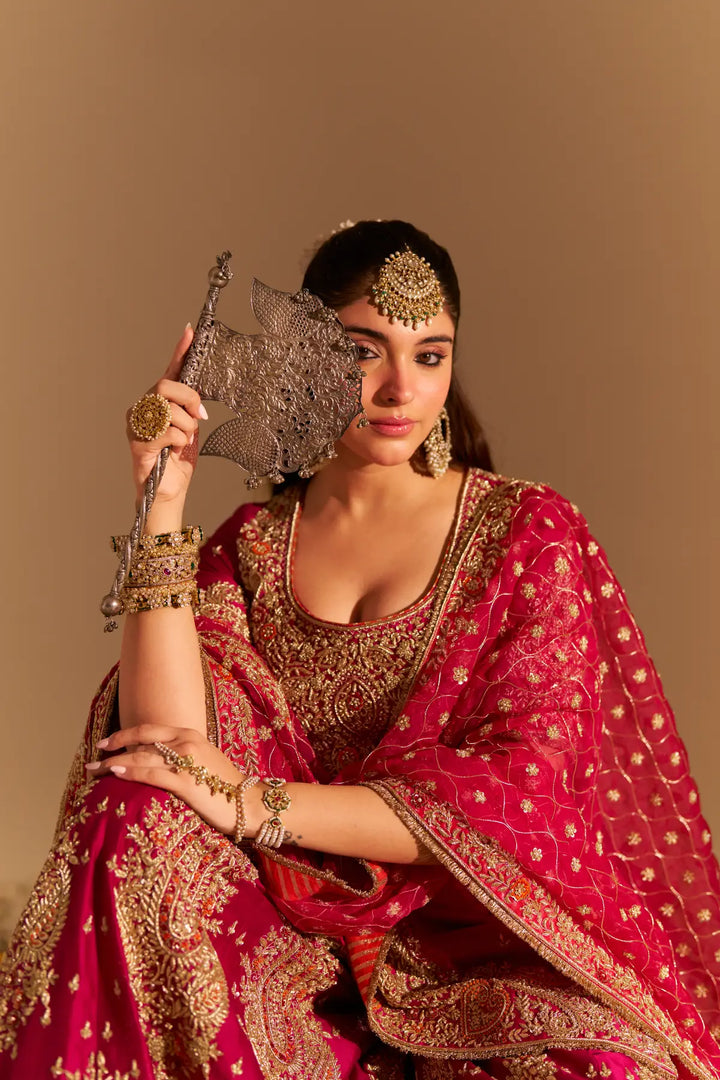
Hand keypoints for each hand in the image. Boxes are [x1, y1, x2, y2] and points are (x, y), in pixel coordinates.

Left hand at [85, 723, 243, 835]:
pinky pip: (152, 775)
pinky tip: (117, 774)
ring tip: (96, 771)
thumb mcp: (204, 760)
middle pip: (141, 741)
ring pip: (142, 758)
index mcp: (190, 735)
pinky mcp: (187, 783)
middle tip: (94, 756)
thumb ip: (182, 755)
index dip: (125, 734)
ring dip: (115, 764)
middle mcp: (187, 743)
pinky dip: (132, 773)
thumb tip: (156, 760)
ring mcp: (187, 762)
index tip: (106, 743)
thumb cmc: (226, 785)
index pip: (150, 729)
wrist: (249, 803)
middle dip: (114, 747)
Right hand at [127, 325, 207, 509]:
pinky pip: (167, 432)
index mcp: (158, 402)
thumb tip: (198, 402)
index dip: (180, 350)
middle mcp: (143, 408)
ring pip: (169, 410)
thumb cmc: (177, 461)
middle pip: (166, 386)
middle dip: (189, 400)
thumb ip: (191, 411)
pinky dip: (179, 442)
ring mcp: (137, 424)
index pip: (170, 371)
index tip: (190, 331)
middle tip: (199, 418)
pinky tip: (173, 452)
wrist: (169, 491)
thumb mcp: (190, 429)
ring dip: (186, 428)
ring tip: (183, 442)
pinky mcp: (137, 442)